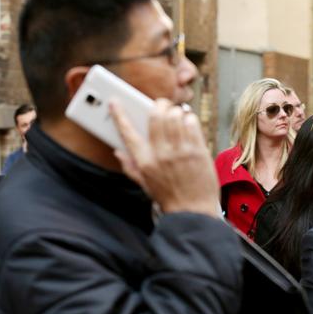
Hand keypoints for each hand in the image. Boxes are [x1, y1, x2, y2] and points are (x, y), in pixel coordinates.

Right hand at [111, 99, 219, 217]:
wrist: (193, 212)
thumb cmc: (169, 198)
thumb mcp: (145, 185)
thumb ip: (130, 167)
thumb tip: (118, 152)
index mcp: (144, 162)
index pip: (127, 132)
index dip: (118, 114)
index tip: (114, 102)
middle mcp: (161, 154)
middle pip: (155, 116)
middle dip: (157, 105)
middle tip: (160, 106)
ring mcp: (180, 151)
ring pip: (175, 115)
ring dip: (175, 111)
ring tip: (176, 115)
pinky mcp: (198, 150)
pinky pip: (192, 123)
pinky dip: (189, 118)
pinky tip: (188, 123)